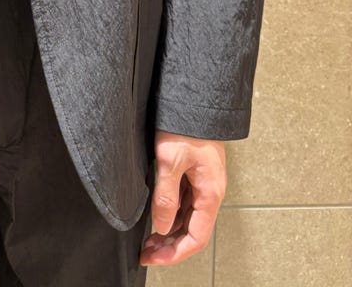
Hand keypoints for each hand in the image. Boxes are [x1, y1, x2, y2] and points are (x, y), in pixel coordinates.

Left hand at [139, 130, 225, 265]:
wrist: (192, 99)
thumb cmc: (186, 125)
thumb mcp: (170, 160)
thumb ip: (166, 195)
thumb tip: (161, 225)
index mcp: (210, 192)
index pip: (196, 237)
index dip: (175, 252)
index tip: (154, 257)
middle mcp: (209, 191)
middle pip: (193, 231)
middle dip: (170, 245)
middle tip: (146, 251)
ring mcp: (202, 183)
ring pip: (188, 218)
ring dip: (170, 232)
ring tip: (148, 239)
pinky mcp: (194, 173)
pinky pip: (185, 203)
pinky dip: (171, 215)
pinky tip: (156, 216)